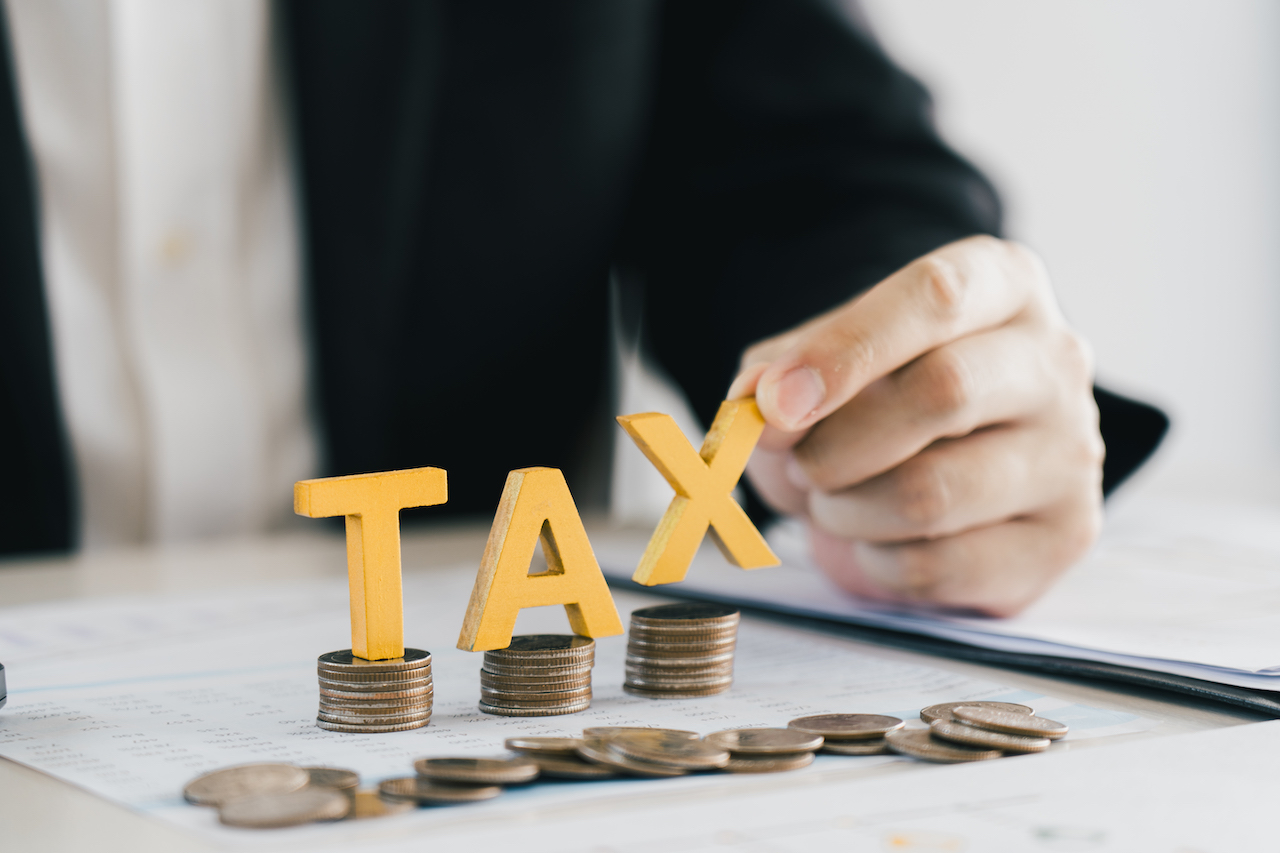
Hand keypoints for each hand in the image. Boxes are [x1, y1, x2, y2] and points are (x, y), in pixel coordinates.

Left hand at [728, 236, 1103, 615]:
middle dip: (837, 444)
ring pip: (933, 493)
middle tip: (798, 463)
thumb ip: (777, 372)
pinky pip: (939, 566)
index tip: (774, 401)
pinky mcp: (1063, 537)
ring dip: (846, 509)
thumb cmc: (871, 398)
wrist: (924, 465)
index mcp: (1002, 285)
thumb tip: (753, 404)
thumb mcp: (816, 363)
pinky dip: (876, 561)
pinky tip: (877, 539)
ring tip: (835, 500)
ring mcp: (1071, 453)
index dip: (844, 351)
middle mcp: (1054, 360)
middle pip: (944, 392)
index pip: (934, 297)